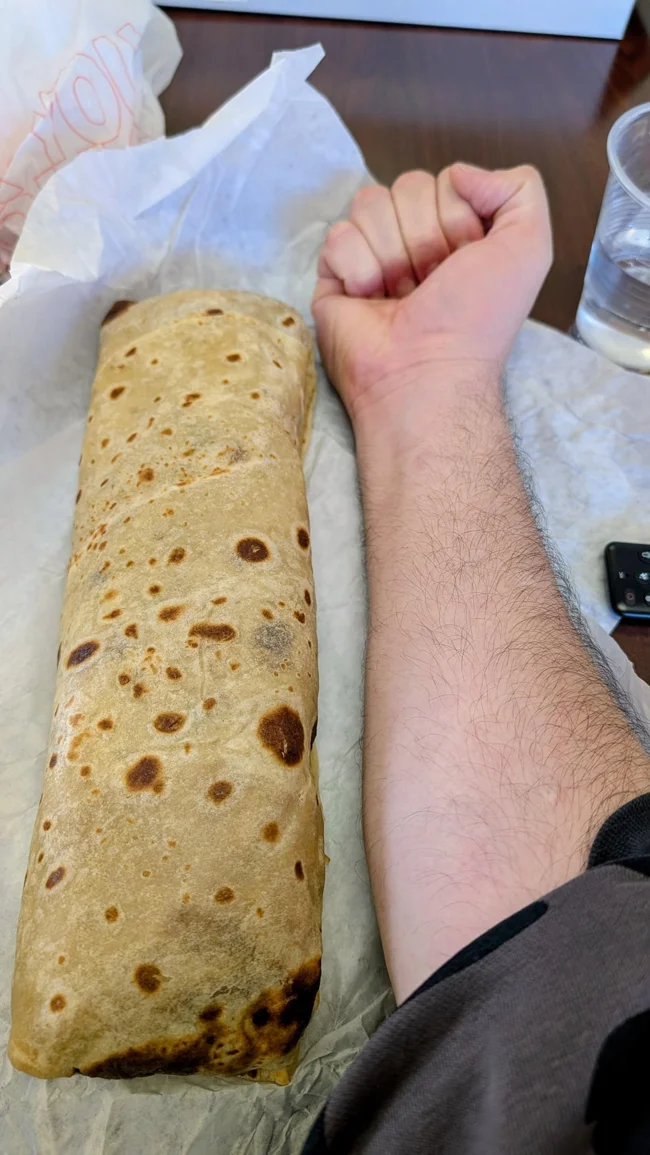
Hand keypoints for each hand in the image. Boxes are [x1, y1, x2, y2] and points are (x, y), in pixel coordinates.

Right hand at [312, 164, 551, 421]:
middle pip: (406, 185)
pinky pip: (337, 236)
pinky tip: (370, 300)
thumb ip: (521, 188)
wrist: (425, 373)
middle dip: (424, 235)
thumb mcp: (529, 249)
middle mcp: (414, 243)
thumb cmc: (476, 321)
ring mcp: (372, 257)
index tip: (465, 263)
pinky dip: (358, 270)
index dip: (457, 217)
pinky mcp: (333, 276)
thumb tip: (459, 172)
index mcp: (457, 235)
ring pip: (368, 203)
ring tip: (401, 295)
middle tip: (432, 284)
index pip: (446, 179)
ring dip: (391, 252)